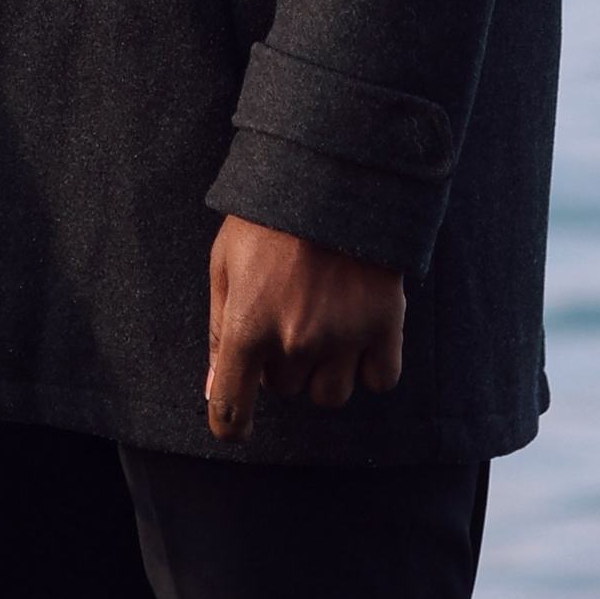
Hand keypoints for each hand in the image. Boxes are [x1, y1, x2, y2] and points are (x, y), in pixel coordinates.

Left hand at [204, 214, 404, 440]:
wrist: (333, 172)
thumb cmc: (268, 216)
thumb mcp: (225, 260)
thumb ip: (220, 329)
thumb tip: (214, 390)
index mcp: (248, 323)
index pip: (232, 403)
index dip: (229, 423)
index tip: (233, 426)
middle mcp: (295, 339)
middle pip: (283, 389)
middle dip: (279, 361)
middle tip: (285, 312)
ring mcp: (343, 336)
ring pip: (329, 395)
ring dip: (322, 369)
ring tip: (322, 320)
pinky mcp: (384, 327)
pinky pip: (379, 380)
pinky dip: (370, 365)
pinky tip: (359, 327)